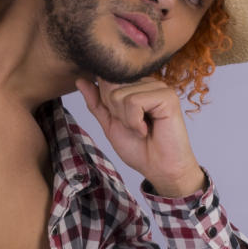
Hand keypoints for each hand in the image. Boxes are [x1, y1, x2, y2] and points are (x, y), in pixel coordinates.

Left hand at [74, 76, 205, 197]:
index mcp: (136, 85)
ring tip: (141, 129)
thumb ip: (96, 102)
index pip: (106, 79)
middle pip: (110, 85)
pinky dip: (135, 121)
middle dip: (115, 112)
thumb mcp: (110, 124)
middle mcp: (147, 82)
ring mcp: (158, 87)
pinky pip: (134, 102)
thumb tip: (80, 80)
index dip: (107, 104)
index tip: (123, 121)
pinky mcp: (167, 96)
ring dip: (126, 119)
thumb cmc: (139, 148)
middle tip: (134, 126)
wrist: (159, 169)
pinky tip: (146, 129)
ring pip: (120, 95)